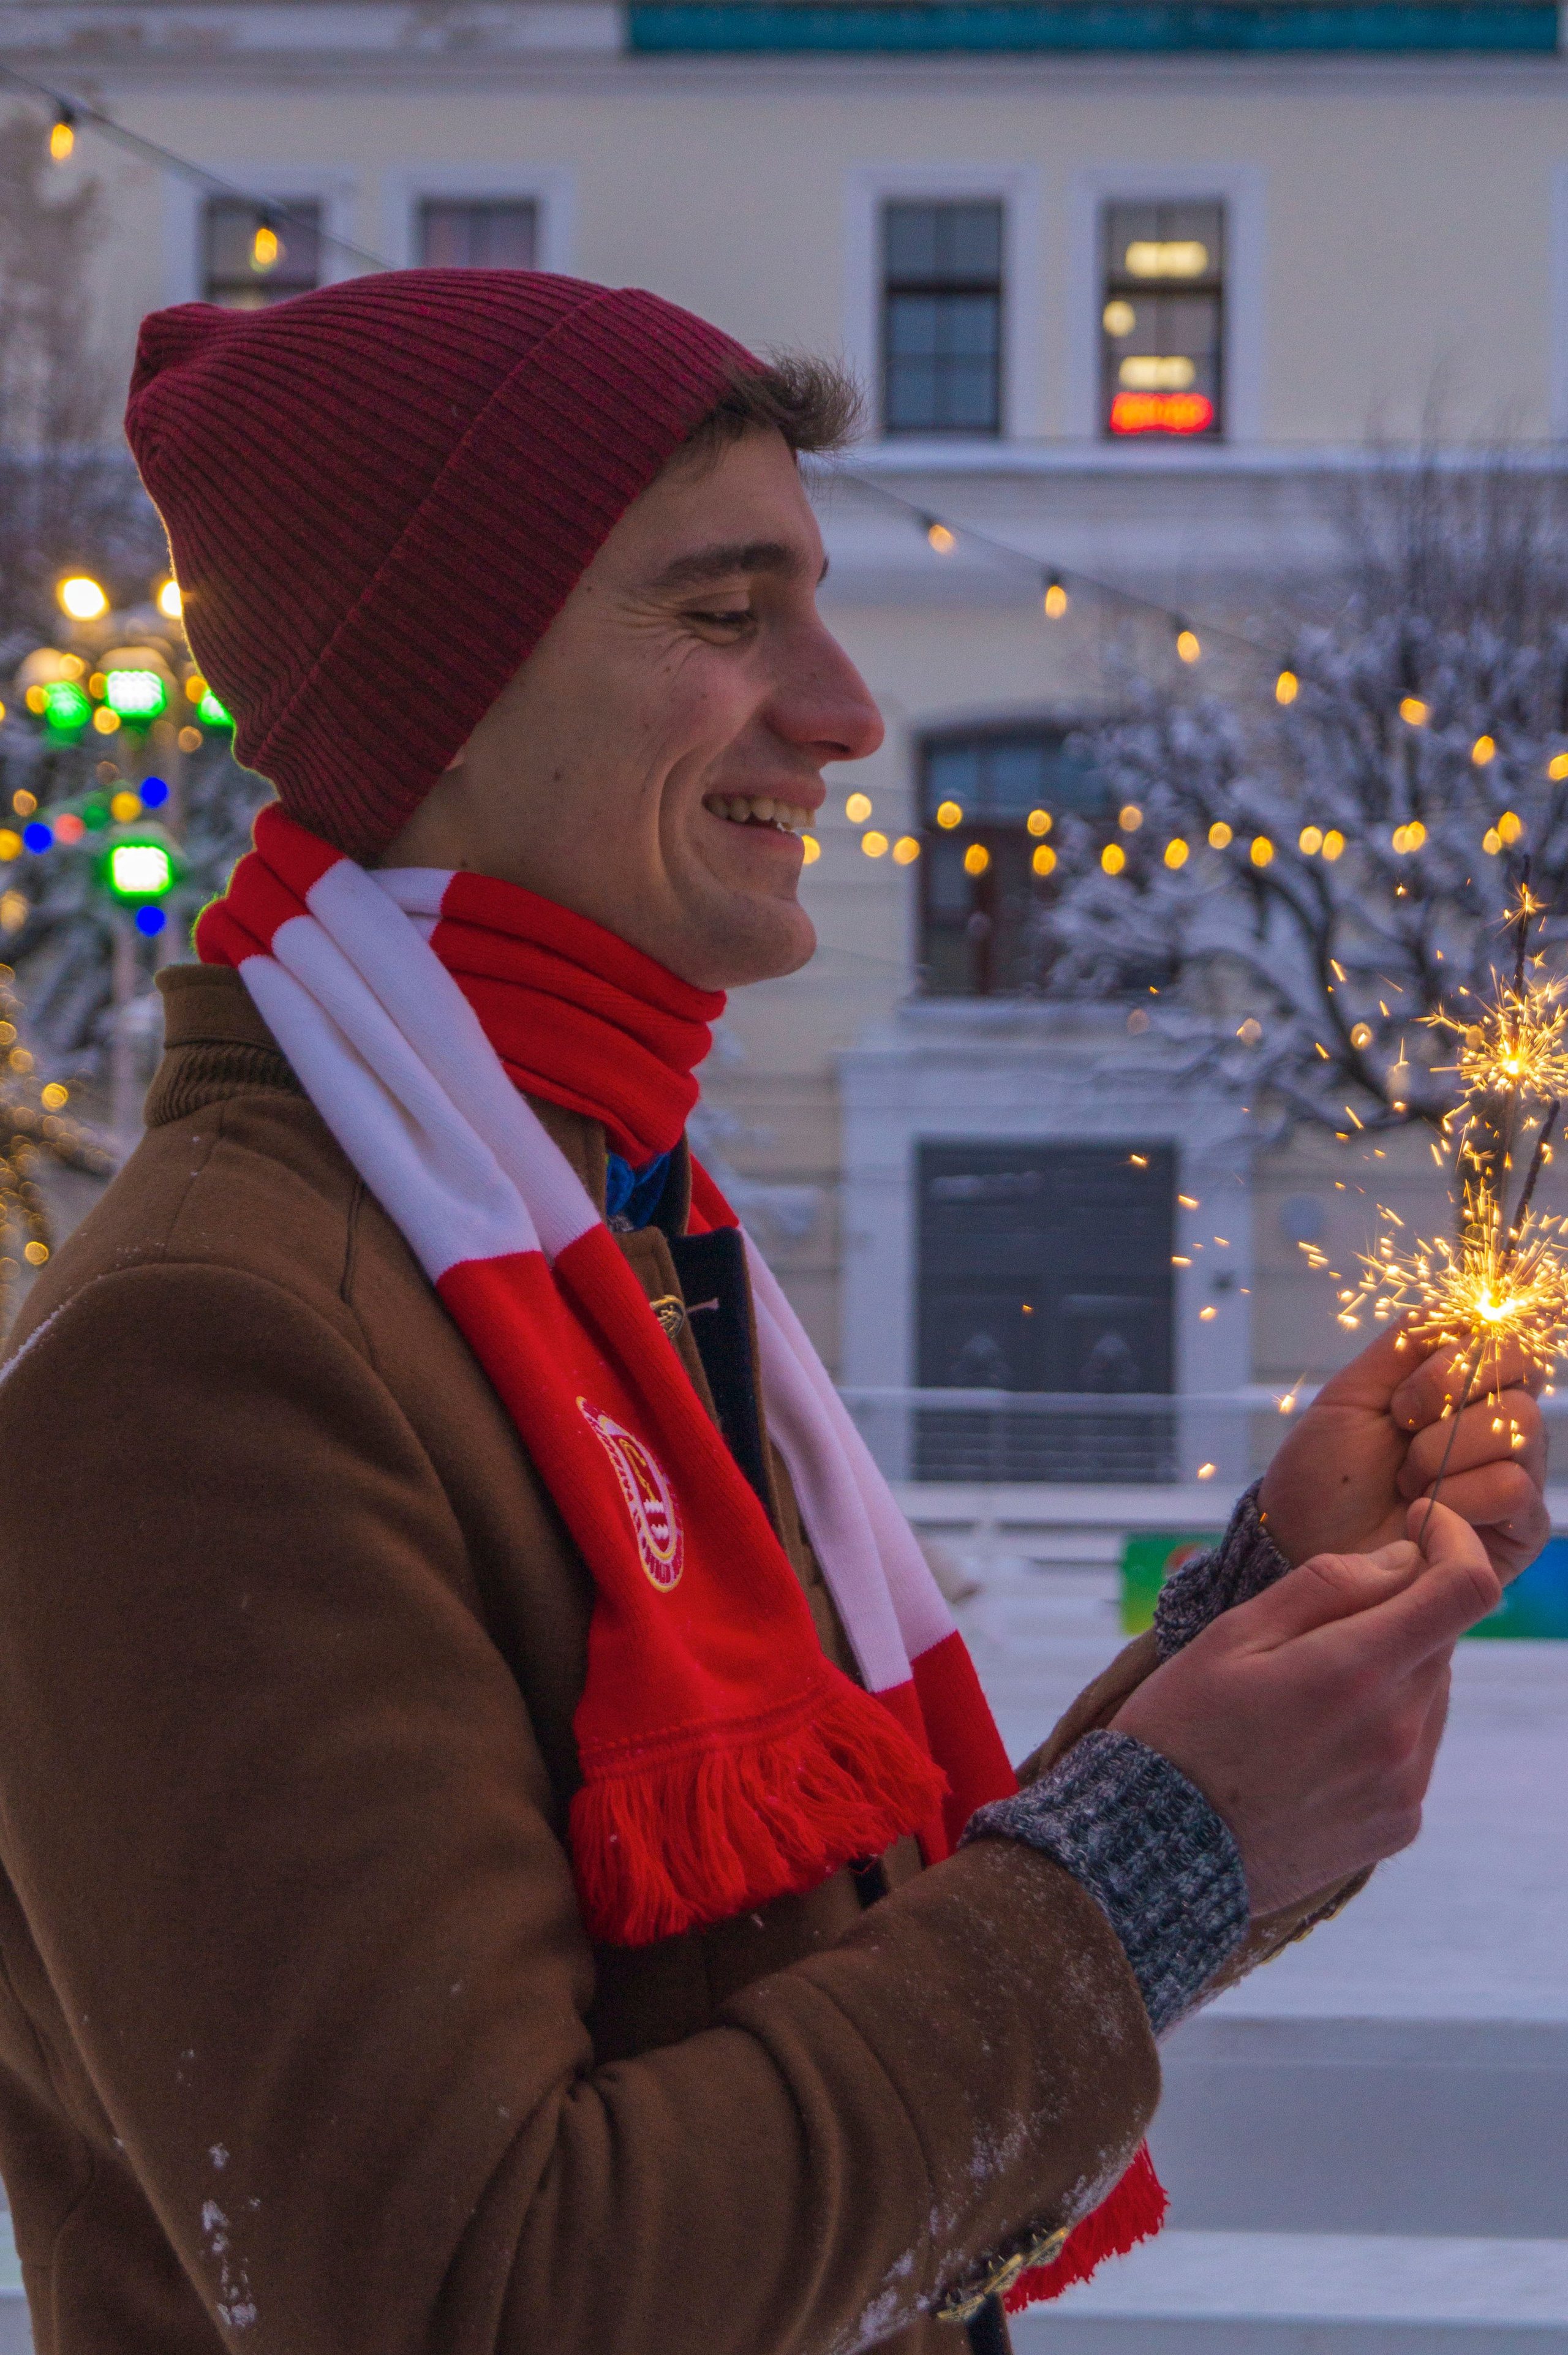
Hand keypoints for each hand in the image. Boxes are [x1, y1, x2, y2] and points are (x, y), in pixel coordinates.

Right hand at [1112, 1500, 1496, 1913]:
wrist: (1158, 1852)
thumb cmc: (1181, 1729)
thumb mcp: (1232, 1635)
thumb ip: (1326, 1586)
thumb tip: (1403, 1559)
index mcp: (1356, 1672)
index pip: (1465, 1589)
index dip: (1453, 1542)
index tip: (1420, 1529)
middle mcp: (1398, 1732)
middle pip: (1441, 1639)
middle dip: (1399, 1612)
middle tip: (1316, 1628)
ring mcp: (1404, 1785)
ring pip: (1431, 1694)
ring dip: (1392, 1673)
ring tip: (1307, 1696)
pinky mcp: (1399, 1824)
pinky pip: (1416, 1752)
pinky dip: (1384, 1730)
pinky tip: (1316, 1744)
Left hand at [1258, 1320, 1547, 1585]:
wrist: (1302, 1541)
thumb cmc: (1325, 1472)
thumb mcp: (1355, 1390)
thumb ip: (1411, 1340)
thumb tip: (1472, 1298)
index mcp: (1464, 1382)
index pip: (1509, 1329)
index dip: (1495, 1322)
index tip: (1481, 1314)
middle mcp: (1501, 1420)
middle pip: (1521, 1362)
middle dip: (1447, 1384)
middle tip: (1401, 1419)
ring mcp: (1517, 1471)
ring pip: (1519, 1423)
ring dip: (1442, 1450)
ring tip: (1405, 1482)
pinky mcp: (1520, 1527)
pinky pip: (1513, 1486)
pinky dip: (1455, 1497)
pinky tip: (1421, 1514)